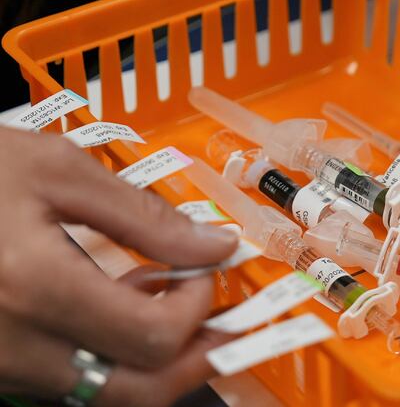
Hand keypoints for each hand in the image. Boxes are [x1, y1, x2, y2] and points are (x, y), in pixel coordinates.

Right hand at [0, 127, 237, 405]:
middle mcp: (11, 345)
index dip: (200, 307)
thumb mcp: (56, 171)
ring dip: (156, 360)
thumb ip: (144, 216)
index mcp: (33, 288)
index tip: (207, 269)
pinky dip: (110, 359)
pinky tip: (119, 311)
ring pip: (103, 395)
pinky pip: (67, 385)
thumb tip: (215, 245)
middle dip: (196, 357)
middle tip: (223, 322)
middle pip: (138, 391)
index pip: (154, 336)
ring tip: (170, 304)